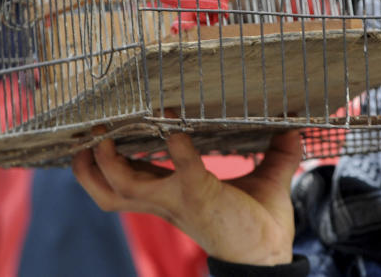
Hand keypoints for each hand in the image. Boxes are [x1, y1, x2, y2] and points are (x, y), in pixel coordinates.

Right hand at [72, 129, 301, 265]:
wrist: (271, 257)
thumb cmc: (261, 222)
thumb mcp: (265, 180)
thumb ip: (276, 153)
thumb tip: (295, 127)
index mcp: (171, 196)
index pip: (129, 177)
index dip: (110, 159)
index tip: (101, 131)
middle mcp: (166, 201)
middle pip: (110, 190)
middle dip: (90, 167)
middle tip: (84, 136)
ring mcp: (178, 200)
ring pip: (124, 187)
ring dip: (109, 162)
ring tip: (103, 135)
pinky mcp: (198, 195)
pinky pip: (179, 166)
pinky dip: (175, 144)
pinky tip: (174, 123)